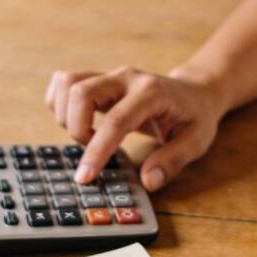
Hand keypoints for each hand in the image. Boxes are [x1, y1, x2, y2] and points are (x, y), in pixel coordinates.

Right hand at [43, 66, 224, 190]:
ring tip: (86, 136)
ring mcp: (110, 75)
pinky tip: (77, 122)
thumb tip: (148, 181)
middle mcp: (126, 78)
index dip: (97, 151)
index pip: (116, 121)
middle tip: (92, 152)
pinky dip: (59, 103)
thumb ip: (172, 161)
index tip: (84, 177)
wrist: (195, 93)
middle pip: (81, 92)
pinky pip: (64, 82)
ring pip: (67, 83)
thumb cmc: (195, 118)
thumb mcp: (196, 142)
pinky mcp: (99, 79)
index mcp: (151, 93)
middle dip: (75, 129)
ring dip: (64, 115)